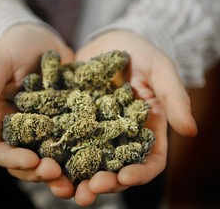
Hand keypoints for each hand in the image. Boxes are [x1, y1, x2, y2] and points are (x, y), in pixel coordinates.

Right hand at [0, 24, 74, 193]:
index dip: (13, 160)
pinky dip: (82, 152)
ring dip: (62, 172)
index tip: (33, 161)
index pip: (0, 150)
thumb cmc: (13, 47)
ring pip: (51, 157)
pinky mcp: (67, 121)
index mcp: (0, 122)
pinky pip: (74, 140)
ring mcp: (46, 128)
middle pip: (27, 161)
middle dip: (41, 172)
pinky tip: (96, 158)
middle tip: (58, 175)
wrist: (40, 38)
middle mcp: (23, 130)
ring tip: (78, 180)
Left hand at [65, 30, 197, 205]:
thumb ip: (174, 97)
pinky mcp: (74, 121)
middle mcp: (120, 137)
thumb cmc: (141, 54)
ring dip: (75, 178)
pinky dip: (56, 153)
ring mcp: (95, 131)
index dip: (139, 173)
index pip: (148, 161)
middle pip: (114, 169)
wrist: (112, 42)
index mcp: (145, 131)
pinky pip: (64, 140)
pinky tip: (43, 160)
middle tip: (86, 192)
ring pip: (87, 161)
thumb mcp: (160, 71)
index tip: (124, 177)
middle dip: (102, 182)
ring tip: (61, 188)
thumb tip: (191, 131)